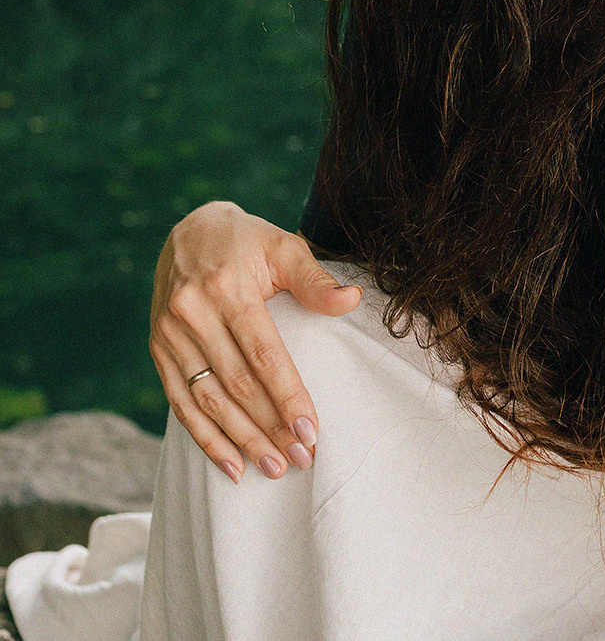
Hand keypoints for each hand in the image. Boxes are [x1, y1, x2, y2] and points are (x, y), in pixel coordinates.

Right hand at [148, 201, 361, 481]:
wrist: (189, 232)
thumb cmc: (249, 242)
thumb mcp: (284, 247)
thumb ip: (315, 279)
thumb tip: (351, 299)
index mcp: (228, 289)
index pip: (263, 354)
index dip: (287, 396)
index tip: (310, 430)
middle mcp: (192, 314)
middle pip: (236, 384)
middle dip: (268, 427)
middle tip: (299, 458)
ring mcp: (169, 335)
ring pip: (207, 400)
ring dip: (240, 440)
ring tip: (272, 468)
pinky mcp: (158, 349)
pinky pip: (181, 403)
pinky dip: (204, 438)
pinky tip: (230, 465)